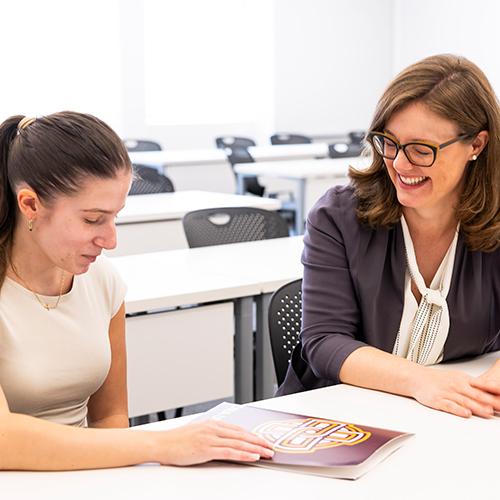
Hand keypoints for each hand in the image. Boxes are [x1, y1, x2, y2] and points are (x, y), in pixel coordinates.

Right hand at [154, 419, 273, 465]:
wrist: (162, 443)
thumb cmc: (178, 440)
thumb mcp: (199, 432)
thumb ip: (214, 435)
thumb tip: (228, 441)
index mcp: (213, 423)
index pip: (238, 429)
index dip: (253, 435)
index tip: (264, 440)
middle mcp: (213, 428)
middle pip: (242, 435)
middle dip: (259, 441)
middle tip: (271, 447)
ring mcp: (210, 438)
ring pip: (238, 443)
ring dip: (255, 448)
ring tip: (267, 453)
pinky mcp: (206, 449)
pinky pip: (229, 452)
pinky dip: (243, 454)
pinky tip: (252, 456)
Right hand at [411, 367, 498, 417]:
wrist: (416, 377)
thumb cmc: (437, 379)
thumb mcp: (457, 377)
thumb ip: (473, 385)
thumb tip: (490, 390)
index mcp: (463, 379)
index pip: (482, 385)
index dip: (494, 390)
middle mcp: (456, 386)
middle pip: (476, 394)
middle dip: (490, 401)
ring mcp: (447, 393)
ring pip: (465, 401)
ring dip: (477, 407)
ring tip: (488, 412)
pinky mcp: (438, 401)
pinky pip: (449, 406)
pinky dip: (458, 410)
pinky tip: (465, 413)